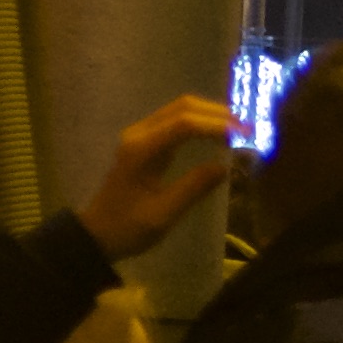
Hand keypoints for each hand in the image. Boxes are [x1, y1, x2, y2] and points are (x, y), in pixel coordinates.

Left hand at [72, 95, 236, 260]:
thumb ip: (193, 188)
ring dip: (210, 115)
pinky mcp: (144, 141)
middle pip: (183, 107)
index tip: (243, 137)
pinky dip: (200, 121)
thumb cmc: (127, 227)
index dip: (216, 126)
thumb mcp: (162, 215)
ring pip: (180, 109)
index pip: (184, 124)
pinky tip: (216, 134)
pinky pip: (176, 120)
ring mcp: (140, 135)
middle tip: (247, 130)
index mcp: (141, 150)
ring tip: (237, 130)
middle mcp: (139, 134)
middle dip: (218, 114)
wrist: (96, 234)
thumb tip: (226, 166)